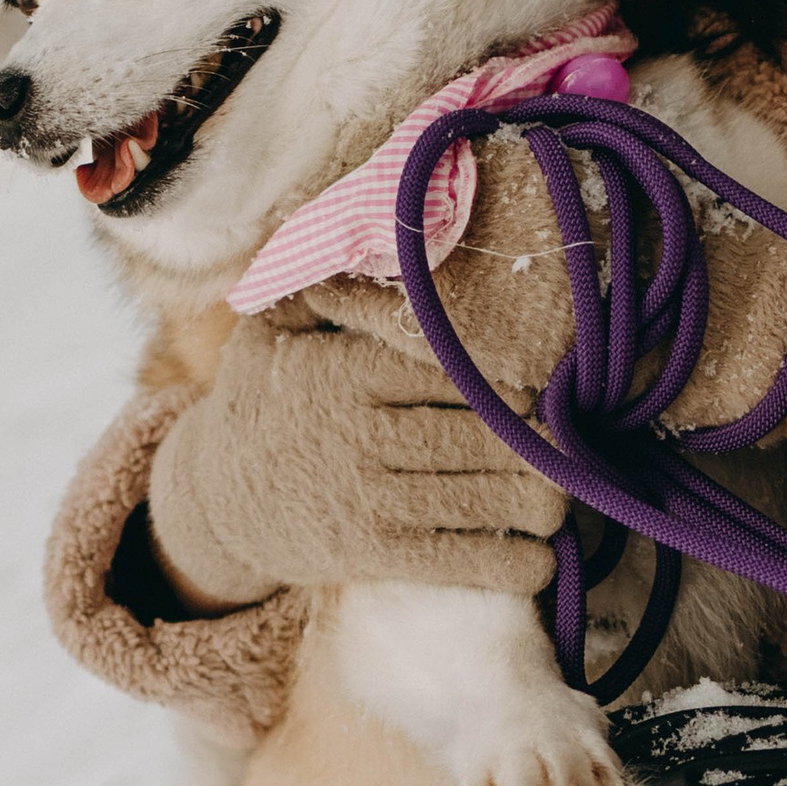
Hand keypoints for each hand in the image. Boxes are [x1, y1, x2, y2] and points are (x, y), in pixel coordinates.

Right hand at [147, 309, 567, 612]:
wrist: (216, 500)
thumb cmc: (265, 399)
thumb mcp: (273, 326)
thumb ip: (325, 279)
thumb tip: (371, 223)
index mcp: (350, 371)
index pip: (458, 369)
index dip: (513, 378)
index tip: (541, 383)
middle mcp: (366, 435)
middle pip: (491, 434)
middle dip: (546, 439)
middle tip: (570, 438)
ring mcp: (375, 501)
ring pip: (493, 497)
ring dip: (547, 497)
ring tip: (562, 488)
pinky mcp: (380, 557)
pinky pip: (470, 562)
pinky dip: (520, 562)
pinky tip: (541, 554)